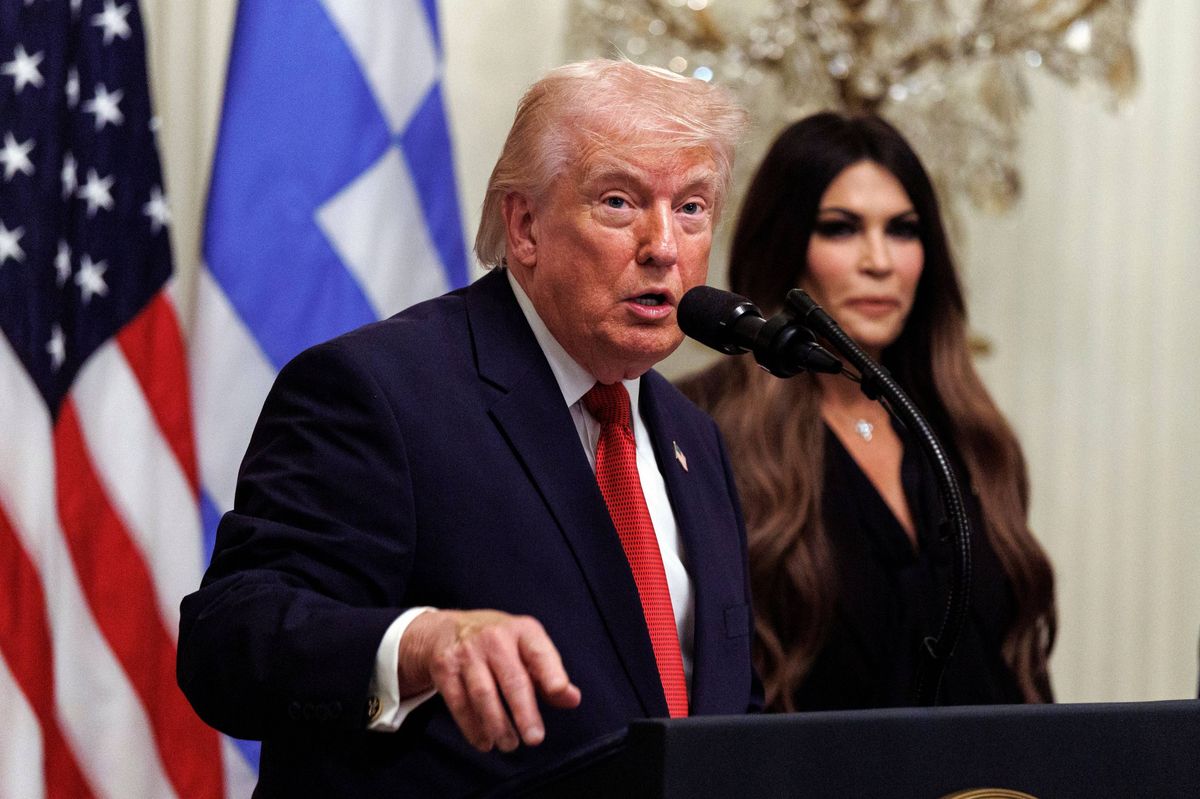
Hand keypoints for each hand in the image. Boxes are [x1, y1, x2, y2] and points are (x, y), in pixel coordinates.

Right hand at [398, 609, 581, 752]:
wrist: (447, 629)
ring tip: (510, 744)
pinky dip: (472, 727)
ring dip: (498, 725)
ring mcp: (467, 652)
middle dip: (524, 712)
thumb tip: (572, 699)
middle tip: (535, 738)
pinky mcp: (445, 668)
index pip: (539, 652)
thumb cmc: (498, 643)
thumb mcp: (526, 647)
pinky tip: (485, 741)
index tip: (559, 691)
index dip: (551, 672)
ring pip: (484, 694)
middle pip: (512, 679)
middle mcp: (495, 638)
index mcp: (522, 631)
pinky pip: (459, 703)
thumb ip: (549, 674)